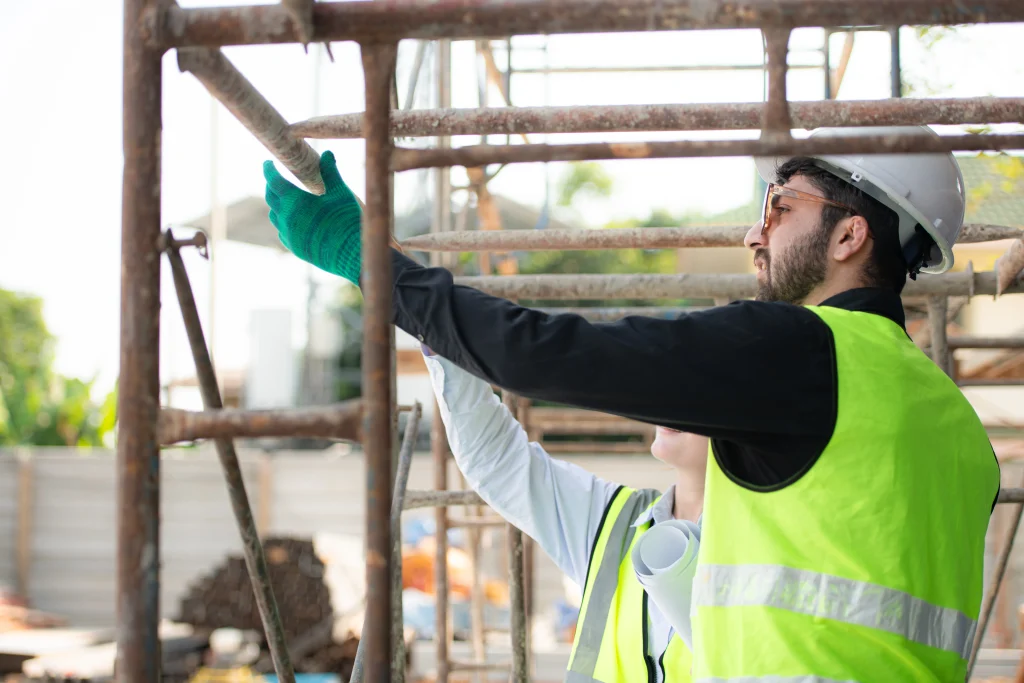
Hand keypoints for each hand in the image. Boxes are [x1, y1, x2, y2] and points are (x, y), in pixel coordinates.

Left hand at [263, 151, 362, 284]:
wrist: (352, 254)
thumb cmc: (347, 220)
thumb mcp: (341, 193)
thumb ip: (330, 173)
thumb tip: (326, 153)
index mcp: (295, 201)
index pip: (273, 180)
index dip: (269, 170)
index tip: (268, 163)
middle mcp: (286, 218)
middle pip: (271, 198)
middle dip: (272, 186)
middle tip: (277, 179)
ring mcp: (289, 234)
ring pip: (275, 216)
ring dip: (278, 205)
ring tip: (286, 200)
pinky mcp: (295, 248)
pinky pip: (283, 232)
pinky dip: (285, 223)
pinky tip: (295, 221)